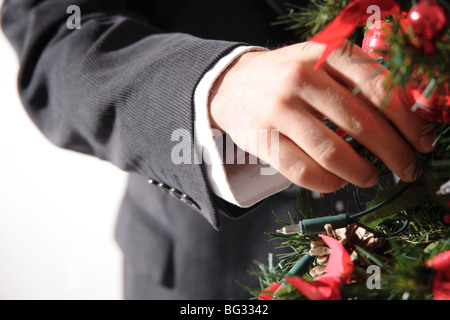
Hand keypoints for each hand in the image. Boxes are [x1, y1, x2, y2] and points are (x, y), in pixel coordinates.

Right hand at [208, 41, 434, 192]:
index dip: (408, 122)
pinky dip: (327, 183)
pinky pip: (302, 171)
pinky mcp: (261, 138)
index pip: (379, 88)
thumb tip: (406, 119)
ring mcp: (278, 108)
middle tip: (406, 170)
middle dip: (393, 153)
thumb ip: (359, 80)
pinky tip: (337, 182)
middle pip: (361, 124)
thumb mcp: (322, 62)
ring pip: (332, 152)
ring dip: (361, 173)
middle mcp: (301, 77)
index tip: (423, 143)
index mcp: (325, 53)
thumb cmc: (287, 75)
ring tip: (371, 178)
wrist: (231, 84)